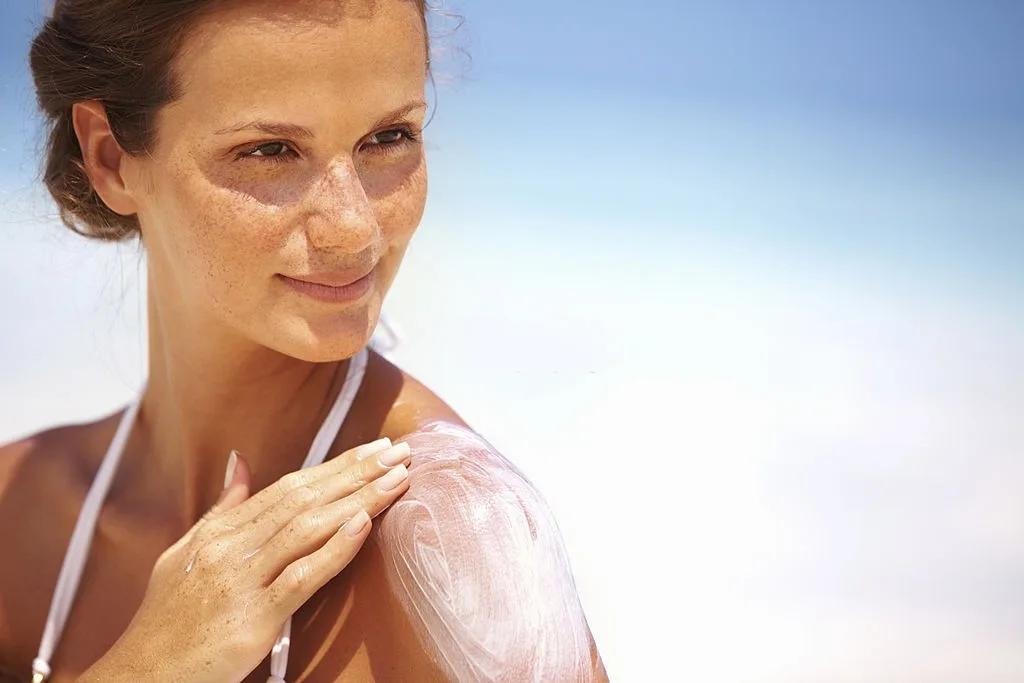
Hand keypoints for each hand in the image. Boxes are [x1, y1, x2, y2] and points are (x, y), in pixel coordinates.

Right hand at [78, 437, 411, 682]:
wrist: (140, 676)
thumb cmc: (166, 620)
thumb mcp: (184, 554)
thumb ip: (221, 510)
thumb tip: (240, 462)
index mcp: (220, 532)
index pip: (288, 487)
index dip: (335, 466)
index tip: (373, 449)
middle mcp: (231, 549)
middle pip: (304, 499)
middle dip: (356, 472)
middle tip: (399, 451)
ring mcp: (242, 581)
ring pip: (308, 528)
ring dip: (358, 499)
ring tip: (396, 479)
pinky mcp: (254, 619)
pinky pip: (301, 578)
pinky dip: (335, 549)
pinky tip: (364, 524)